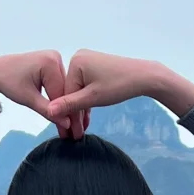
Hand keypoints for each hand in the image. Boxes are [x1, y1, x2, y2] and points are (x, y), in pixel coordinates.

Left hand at [0, 52, 90, 137]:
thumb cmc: (8, 82)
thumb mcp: (28, 99)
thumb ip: (48, 111)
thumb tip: (67, 125)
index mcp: (50, 62)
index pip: (63, 93)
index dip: (67, 115)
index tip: (73, 133)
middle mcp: (56, 57)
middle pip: (66, 90)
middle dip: (70, 113)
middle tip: (75, 134)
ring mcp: (55, 60)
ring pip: (65, 89)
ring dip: (67, 107)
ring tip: (73, 128)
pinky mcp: (52, 65)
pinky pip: (60, 84)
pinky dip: (62, 99)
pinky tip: (67, 114)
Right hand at [47, 51, 193, 136]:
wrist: (144, 77)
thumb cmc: (120, 85)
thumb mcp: (93, 98)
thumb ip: (70, 105)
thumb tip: (49, 111)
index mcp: (75, 62)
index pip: (65, 93)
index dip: (67, 115)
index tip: (67, 133)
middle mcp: (79, 58)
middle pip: (71, 92)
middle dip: (73, 115)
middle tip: (73, 136)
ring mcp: (87, 62)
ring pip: (79, 92)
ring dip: (80, 111)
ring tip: (80, 131)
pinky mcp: (95, 68)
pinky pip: (86, 87)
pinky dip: (87, 102)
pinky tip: (85, 120)